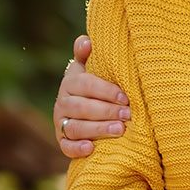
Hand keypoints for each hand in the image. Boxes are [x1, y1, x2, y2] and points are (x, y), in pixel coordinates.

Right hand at [53, 35, 131, 157]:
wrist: (85, 107)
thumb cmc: (94, 84)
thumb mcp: (90, 67)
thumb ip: (87, 54)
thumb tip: (85, 41)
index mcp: (70, 82)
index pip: (86, 85)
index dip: (106, 90)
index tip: (125, 97)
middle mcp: (62, 102)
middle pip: (82, 108)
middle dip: (106, 111)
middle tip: (128, 115)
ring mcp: (61, 122)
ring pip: (76, 127)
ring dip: (98, 129)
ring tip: (119, 130)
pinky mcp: (62, 140)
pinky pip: (66, 146)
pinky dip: (77, 148)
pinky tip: (91, 148)